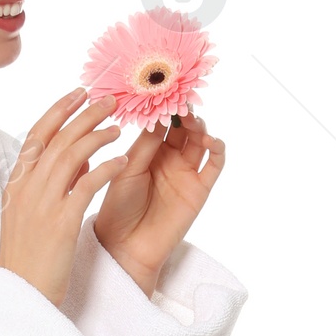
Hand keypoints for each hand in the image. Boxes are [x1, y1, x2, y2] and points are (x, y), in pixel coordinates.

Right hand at [0, 91, 126, 308]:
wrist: (21, 294)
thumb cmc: (29, 256)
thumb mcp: (31, 213)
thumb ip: (51, 182)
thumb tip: (77, 156)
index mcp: (16, 183)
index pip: (38, 135)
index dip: (59, 110)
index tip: (80, 94)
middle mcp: (27, 188)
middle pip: (59, 139)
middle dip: (86, 115)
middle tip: (110, 102)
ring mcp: (43, 204)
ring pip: (72, 156)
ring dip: (98, 136)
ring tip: (119, 127)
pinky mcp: (62, 223)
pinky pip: (87, 186)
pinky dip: (105, 169)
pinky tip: (122, 161)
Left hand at [92, 111, 225, 297]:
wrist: (125, 248)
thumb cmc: (117, 209)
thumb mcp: (125, 170)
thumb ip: (144, 145)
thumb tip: (159, 114)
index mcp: (146, 150)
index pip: (159, 120)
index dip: (162, 105)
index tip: (164, 87)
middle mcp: (168, 158)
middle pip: (182, 126)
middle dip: (182, 111)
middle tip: (180, 101)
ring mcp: (185, 172)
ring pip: (199, 140)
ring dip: (199, 126)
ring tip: (191, 121)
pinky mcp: (199, 189)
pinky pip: (215, 164)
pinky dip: (217, 148)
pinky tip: (210, 140)